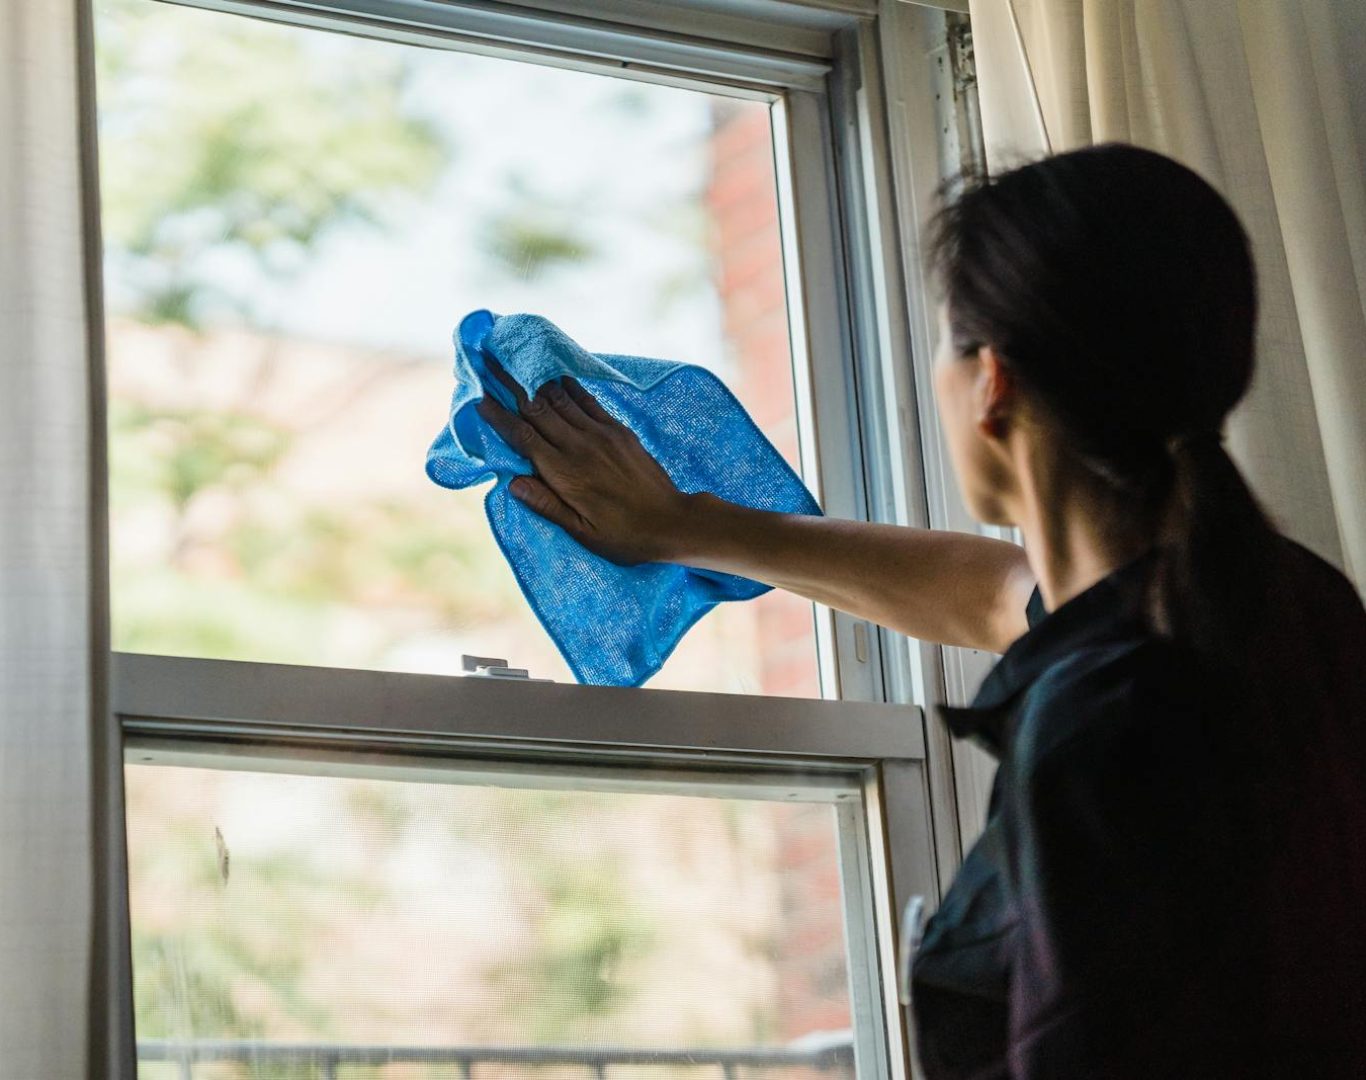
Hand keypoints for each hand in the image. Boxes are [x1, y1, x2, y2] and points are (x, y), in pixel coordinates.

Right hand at [475, 357, 692, 565]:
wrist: (672, 522)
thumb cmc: (624, 535)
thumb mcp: (582, 531)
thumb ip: (547, 505)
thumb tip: (512, 483)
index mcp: (565, 473)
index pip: (523, 437)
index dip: (499, 416)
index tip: (479, 398)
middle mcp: (580, 446)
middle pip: (536, 409)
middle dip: (510, 386)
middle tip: (489, 363)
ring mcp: (601, 434)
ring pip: (560, 400)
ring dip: (536, 381)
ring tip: (516, 361)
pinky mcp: (619, 430)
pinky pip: (588, 402)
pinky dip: (569, 387)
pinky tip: (556, 376)